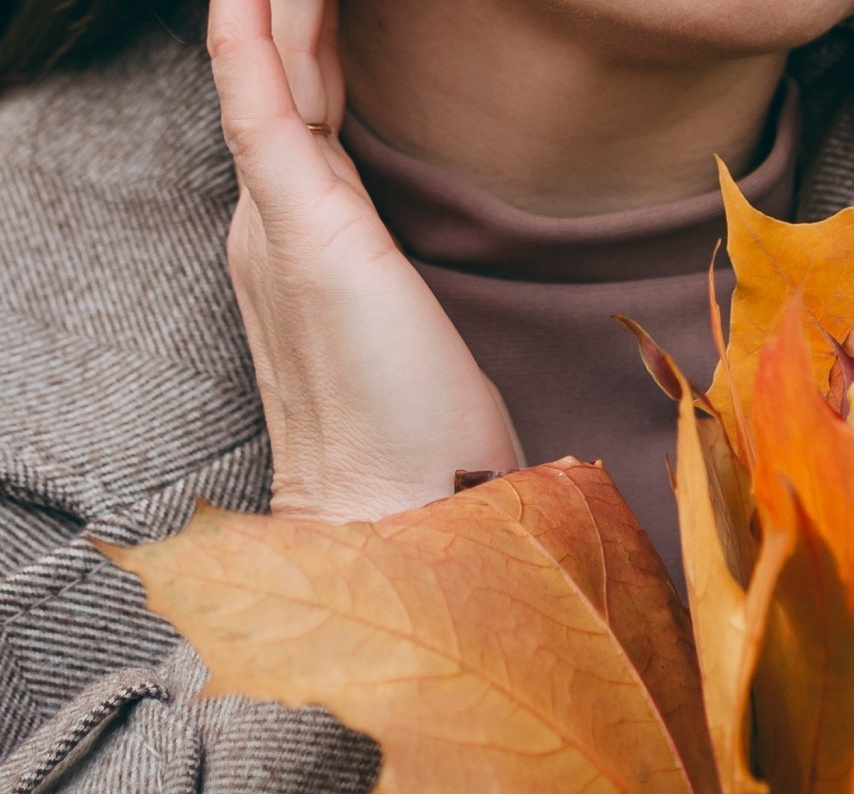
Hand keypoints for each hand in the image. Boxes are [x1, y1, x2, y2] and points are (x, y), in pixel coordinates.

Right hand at [207, 0, 521, 521]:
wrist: (398, 504)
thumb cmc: (421, 428)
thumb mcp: (416, 328)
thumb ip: (404, 272)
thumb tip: (420, 254)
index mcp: (306, 234)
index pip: (311, 100)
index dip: (317, 28)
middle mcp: (273, 220)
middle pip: (285, 70)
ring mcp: (276, 224)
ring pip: (273, 69)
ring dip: (280, 1)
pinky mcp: (300, 233)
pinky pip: (262, 106)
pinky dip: (253, 37)